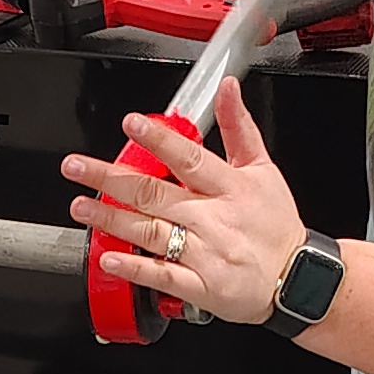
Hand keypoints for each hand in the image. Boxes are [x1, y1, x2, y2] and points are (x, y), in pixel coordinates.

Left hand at [60, 84, 307, 326]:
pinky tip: (108, 258)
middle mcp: (215, 219)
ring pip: (151, 233)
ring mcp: (206, 254)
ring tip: (80, 208)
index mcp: (231, 187)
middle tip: (76, 168)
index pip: (190, 158)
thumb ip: (240, 127)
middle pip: (156, 194)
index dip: (158, 140)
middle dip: (110, 179)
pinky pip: (163, 276)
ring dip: (111, 220)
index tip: (130, 124)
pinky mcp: (201, 286)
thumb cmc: (278, 226)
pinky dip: (135, 267)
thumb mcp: (265, 169)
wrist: (298, 280)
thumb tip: (228, 88)